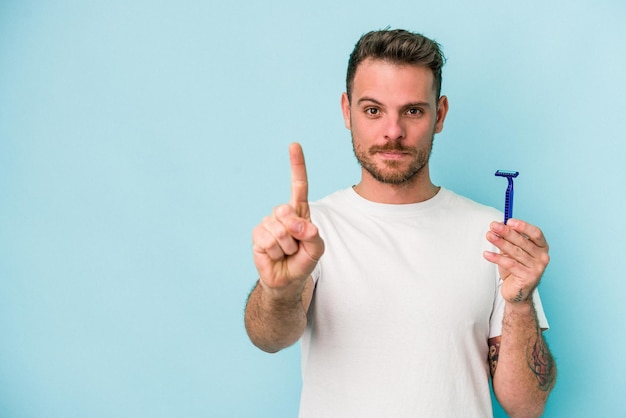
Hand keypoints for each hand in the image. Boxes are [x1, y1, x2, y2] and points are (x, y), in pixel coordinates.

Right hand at [252, 143, 324, 295]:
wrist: (287, 280)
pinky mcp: (258, 235)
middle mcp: (283, 214)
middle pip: (287, 211)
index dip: (296, 165)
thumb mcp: (316, 249)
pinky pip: (267, 240)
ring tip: (286, 252)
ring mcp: (268, 223)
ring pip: (279, 230)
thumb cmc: (303, 261)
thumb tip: (298, 224)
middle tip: (296, 246)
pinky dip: (275, 251)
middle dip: (295, 233)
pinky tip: (275, 254)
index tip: (294, 145)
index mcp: (300, 211)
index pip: (299, 185)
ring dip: (286, 247)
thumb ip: (312, 235)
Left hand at [483, 219, 549, 303]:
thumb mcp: (512, 251)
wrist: (517, 292)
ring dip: (500, 243)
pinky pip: (510, 264)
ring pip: (515, 252)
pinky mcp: (528, 277)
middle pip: (523, 241)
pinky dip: (496, 258)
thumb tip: (499, 224)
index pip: (535, 233)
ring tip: (489, 236)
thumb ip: (509, 239)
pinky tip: (486, 254)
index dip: (523, 226)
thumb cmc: (516, 268)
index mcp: (542, 247)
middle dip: (506, 232)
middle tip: (493, 226)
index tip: (509, 221)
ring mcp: (537, 268)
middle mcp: (542, 257)